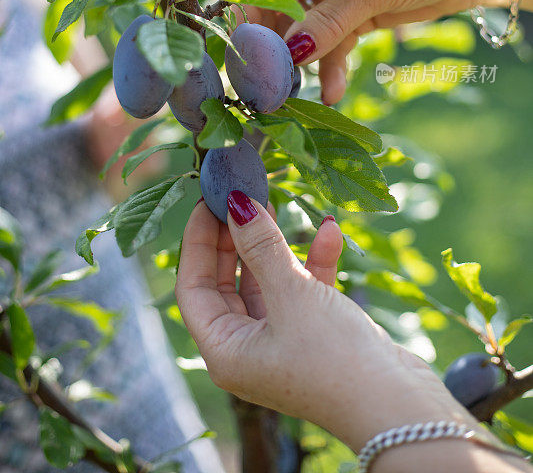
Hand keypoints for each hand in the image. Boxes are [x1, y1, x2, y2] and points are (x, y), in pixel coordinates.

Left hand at [176, 195, 472, 453]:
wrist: (400, 408)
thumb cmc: (335, 358)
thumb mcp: (292, 294)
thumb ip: (261, 246)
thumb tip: (235, 204)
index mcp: (226, 351)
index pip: (194, 287)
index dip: (198, 241)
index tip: (208, 200)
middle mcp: (247, 350)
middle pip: (227, 282)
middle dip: (234, 238)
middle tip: (239, 196)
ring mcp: (282, 342)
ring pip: (266, 282)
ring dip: (274, 245)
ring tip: (275, 202)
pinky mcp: (316, 335)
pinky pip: (304, 291)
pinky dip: (313, 262)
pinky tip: (329, 230)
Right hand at [244, 0, 532, 105]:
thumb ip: (331, 20)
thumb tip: (290, 54)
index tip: (240, 34)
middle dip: (273, 37)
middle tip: (265, 72)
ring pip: (305, 27)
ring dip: (302, 58)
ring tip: (295, 90)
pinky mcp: (356, 15)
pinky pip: (334, 43)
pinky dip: (332, 66)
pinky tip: (332, 91)